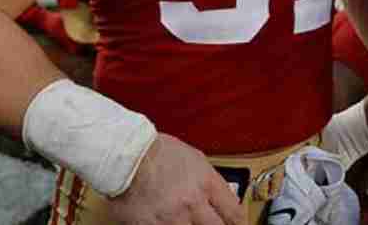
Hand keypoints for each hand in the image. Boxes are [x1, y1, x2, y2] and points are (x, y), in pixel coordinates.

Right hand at [106, 134, 243, 224]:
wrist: (129, 155)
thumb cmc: (158, 151)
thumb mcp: (194, 158)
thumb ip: (208, 180)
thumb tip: (217, 196)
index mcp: (206, 183)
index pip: (233, 212)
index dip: (239, 222)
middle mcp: (193, 203)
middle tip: (215, 224)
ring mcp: (174, 218)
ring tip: (187, 220)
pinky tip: (170, 223)